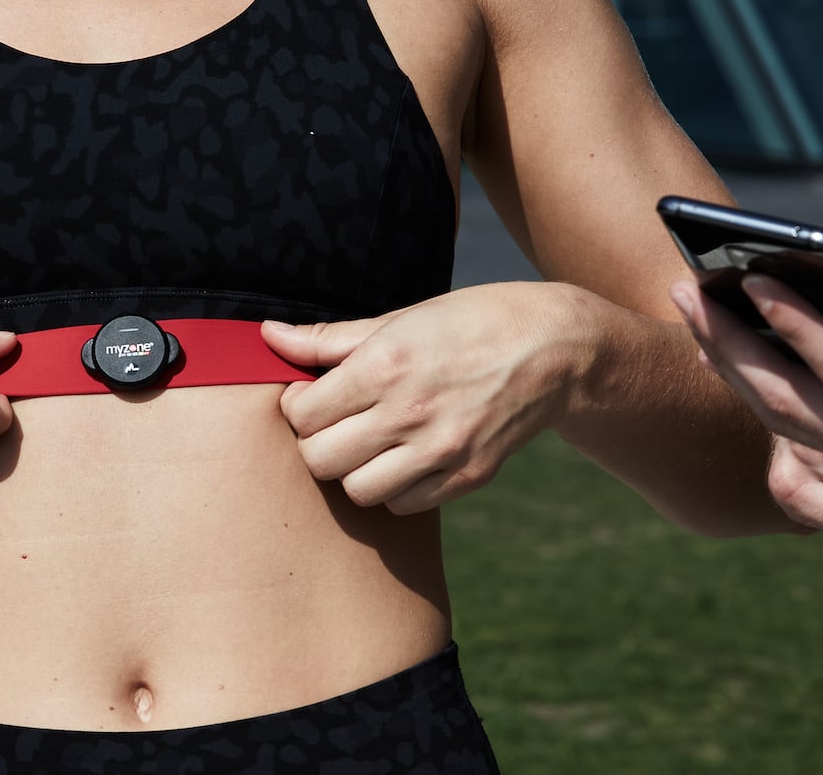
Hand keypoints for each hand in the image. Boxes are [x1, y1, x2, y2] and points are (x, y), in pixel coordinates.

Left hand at [261, 284, 575, 514]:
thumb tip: (267, 335)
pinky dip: (393, 488)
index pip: (302, 414)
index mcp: (386, 366)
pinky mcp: (467, 478)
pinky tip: (404, 456)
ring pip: (356, 491)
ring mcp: (442, 452)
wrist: (555, 349)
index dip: (298, 406)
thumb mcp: (398, 318)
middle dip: (318, 441)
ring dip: (354, 469)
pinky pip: (401, 505)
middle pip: (320, 460)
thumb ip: (327, 339)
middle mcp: (410, 414)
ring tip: (370, 441)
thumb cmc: (467, 323)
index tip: (313, 394)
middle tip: (337, 421)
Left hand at [671, 276, 822, 503]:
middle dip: (728, 341)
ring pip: (776, 416)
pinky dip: (747, 385)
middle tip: (684, 287)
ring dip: (726, 360)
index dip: (795, 325)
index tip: (753, 280)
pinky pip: (788, 426)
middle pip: (785, 397)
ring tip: (688, 305)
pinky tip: (720, 350)